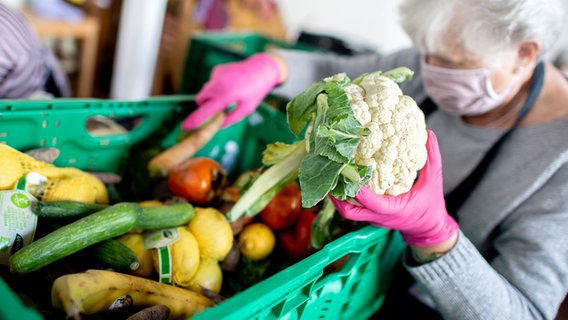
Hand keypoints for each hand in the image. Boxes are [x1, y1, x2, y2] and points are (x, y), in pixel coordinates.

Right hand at [181, 53, 281, 130]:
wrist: (261, 69)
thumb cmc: (255, 91)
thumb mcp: (247, 108)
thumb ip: (231, 118)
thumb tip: (218, 126)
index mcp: (226, 95)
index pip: (205, 111)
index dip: (194, 120)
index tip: (185, 127)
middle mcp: (217, 84)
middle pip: (200, 99)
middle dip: (203, 106)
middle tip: (215, 110)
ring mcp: (216, 75)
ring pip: (206, 91)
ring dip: (212, 96)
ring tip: (229, 94)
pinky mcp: (217, 70)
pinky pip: (212, 83)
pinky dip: (217, 87)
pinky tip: (230, 85)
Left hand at [330, 130, 458, 246]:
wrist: (428, 230)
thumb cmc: (431, 206)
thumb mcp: (433, 181)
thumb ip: (431, 158)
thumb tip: (429, 134)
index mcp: (393, 209)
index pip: (371, 202)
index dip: (358, 189)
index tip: (349, 171)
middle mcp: (378, 216)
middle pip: (349, 212)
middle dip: (335, 195)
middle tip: (330, 174)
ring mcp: (372, 218)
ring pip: (347, 211)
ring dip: (336, 195)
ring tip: (331, 174)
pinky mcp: (370, 217)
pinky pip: (352, 208)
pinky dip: (344, 196)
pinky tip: (341, 179)